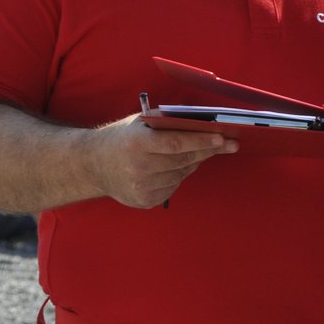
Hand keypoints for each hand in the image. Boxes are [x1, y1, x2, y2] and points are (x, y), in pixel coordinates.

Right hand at [93, 114, 237, 208]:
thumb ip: (168, 122)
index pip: (175, 144)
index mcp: (136, 144)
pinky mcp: (145, 201)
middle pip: (184, 160)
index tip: (222, 138)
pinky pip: (173, 187)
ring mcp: (141, 188)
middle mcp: (138, 168)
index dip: (200, 141)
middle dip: (209, 150)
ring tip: (198, 151)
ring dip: (193, 162)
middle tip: (231, 144)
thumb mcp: (140, 123)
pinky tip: (174, 167)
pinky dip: (179, 176)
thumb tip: (204, 122)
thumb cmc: (122, 138)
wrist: (92, 165)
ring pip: (181, 174)